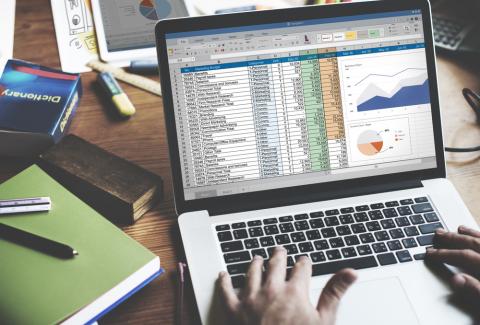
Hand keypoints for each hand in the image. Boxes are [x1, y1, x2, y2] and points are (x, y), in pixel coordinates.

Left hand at [218, 247, 356, 324]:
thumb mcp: (323, 321)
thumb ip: (335, 293)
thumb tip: (351, 272)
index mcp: (294, 291)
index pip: (301, 268)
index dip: (304, 263)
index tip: (304, 261)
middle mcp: (271, 290)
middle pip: (275, 264)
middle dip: (279, 256)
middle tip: (279, 250)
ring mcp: (250, 298)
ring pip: (252, 272)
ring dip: (255, 263)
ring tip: (257, 258)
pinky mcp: (233, 310)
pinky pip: (226, 290)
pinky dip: (224, 280)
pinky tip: (224, 275)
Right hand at [426, 225, 479, 299]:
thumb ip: (476, 291)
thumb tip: (456, 280)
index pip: (464, 256)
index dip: (445, 254)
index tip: (430, 253)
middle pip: (474, 244)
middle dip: (454, 239)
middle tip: (438, 234)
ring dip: (471, 235)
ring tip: (459, 229)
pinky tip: (479, 236)